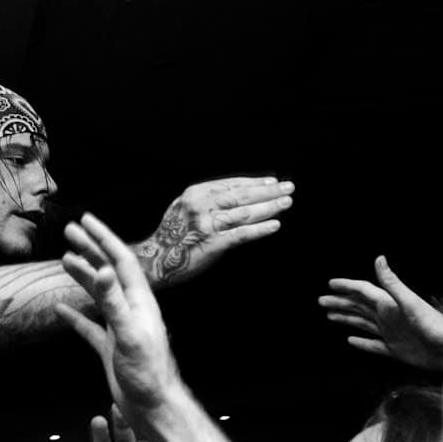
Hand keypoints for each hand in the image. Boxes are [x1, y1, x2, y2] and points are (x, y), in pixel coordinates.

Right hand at [57, 213, 183, 418]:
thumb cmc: (146, 373)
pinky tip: (59, 308)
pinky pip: (89, 325)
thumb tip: (101, 269)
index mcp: (139, 301)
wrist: (152, 406)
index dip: (103, 238)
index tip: (85, 220)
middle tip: (69, 231)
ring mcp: (120, 327)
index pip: (120, 260)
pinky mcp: (110, 347)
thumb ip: (114, 301)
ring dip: (82, 275)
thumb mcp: (129, 333)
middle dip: (90, 249)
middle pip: (108, 271)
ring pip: (98, 294)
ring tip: (64, 259)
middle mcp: (130, 309)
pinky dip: (74, 314)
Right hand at [137, 176, 293, 286]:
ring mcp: (206, 225)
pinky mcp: (211, 244)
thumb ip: (206, 200)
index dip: (254, 182)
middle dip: (267, 191)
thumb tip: (237, 195)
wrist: (154, 261)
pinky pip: (240, 234)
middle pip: (240, 195)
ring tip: (285, 203)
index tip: (272, 181)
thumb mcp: (183, 208)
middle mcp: (200, 205)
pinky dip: (259, 229)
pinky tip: (274, 225)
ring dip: (268, 207)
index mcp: (194, 193)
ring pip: (243, 212)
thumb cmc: (171, 236)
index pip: (230, 184)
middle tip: (288, 188)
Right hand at [319, 256, 442, 371]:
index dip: (347, 286)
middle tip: (322, 300)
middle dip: (340, 302)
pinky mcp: (395, 350)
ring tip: (330, 316)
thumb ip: (392, 283)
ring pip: (362, 323)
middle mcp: (388, 316)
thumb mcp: (411, 303)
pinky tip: (351, 340)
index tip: (330, 283)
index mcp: (389, 304)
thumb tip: (379, 258)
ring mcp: (391, 333)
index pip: (363, 291)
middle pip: (358, 307)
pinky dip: (361, 343)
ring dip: (346, 318)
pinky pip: (373, 345)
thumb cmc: (436, 326)